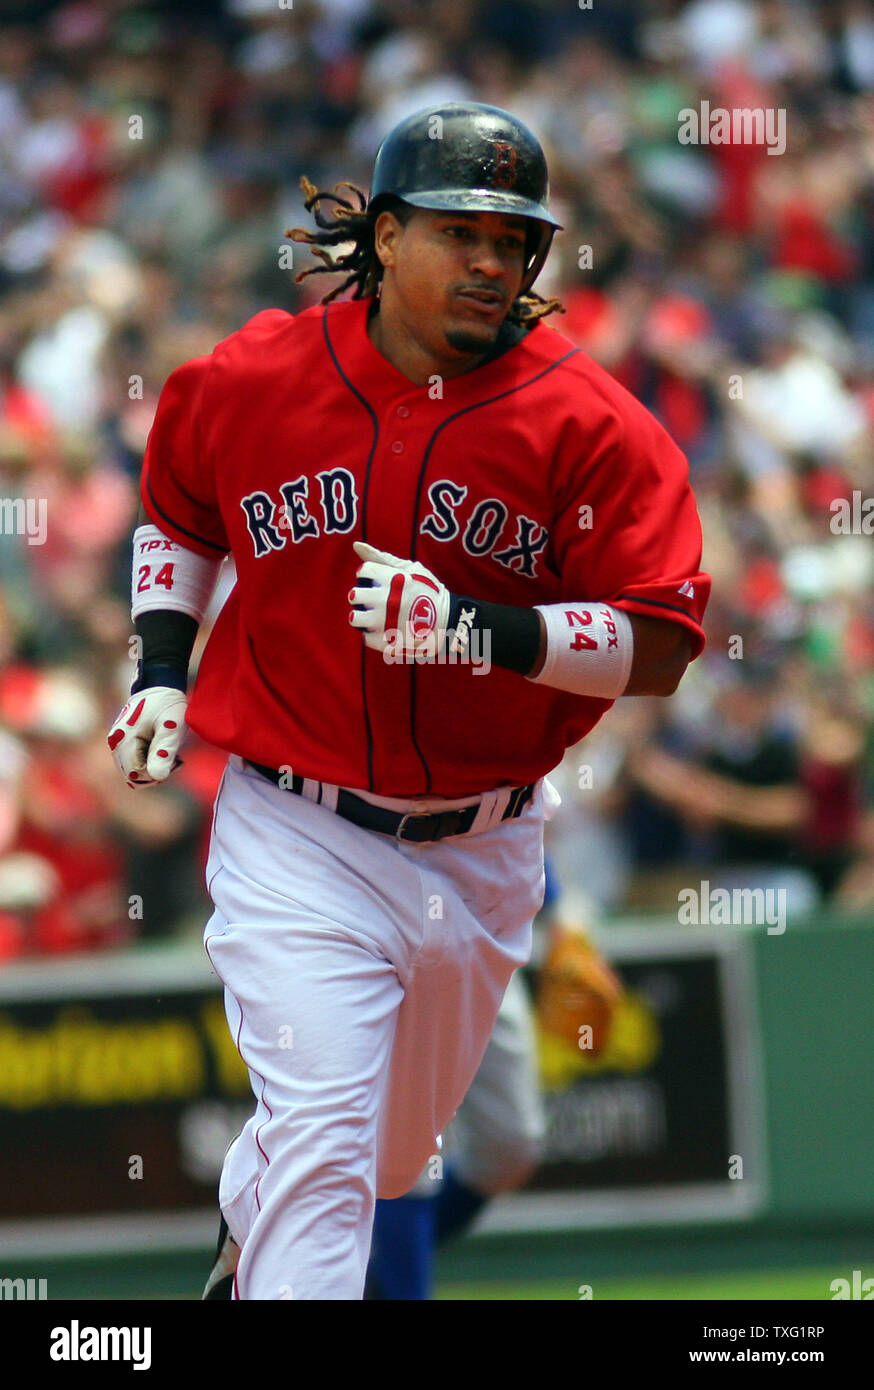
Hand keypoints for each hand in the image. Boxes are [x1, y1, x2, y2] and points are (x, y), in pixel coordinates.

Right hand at [107, 687, 187, 786]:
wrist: (160, 684)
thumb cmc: (167, 704)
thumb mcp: (171, 727)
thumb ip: (164, 751)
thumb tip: (158, 777)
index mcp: (124, 741)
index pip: (137, 774)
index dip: (156, 772)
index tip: (174, 760)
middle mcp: (116, 744)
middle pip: (133, 776)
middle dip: (154, 772)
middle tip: (174, 757)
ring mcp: (118, 743)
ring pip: (134, 770)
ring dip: (152, 767)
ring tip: (169, 752)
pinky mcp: (123, 741)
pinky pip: (134, 762)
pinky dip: (149, 761)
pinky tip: (162, 749)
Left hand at [348, 541, 450, 658]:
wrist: (448, 621)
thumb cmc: (428, 591)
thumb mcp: (411, 568)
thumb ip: (382, 557)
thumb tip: (356, 545)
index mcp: (392, 580)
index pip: (364, 571)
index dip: (368, 575)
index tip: (377, 581)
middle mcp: (386, 600)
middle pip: (354, 595)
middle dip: (361, 596)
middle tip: (373, 600)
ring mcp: (386, 622)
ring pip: (354, 618)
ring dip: (361, 616)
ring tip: (372, 616)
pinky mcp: (387, 641)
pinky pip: (366, 637)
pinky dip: (372, 633)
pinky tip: (383, 628)